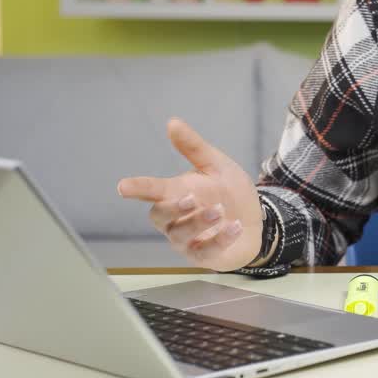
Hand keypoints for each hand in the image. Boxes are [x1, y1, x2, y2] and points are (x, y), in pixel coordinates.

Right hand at [117, 118, 263, 271]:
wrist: (254, 218)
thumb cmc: (228, 191)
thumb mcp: (216, 165)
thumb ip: (194, 147)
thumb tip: (172, 122)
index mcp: (174, 193)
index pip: (151, 191)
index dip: (138, 188)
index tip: (123, 186)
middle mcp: (175, 219)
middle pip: (159, 217)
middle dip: (173, 208)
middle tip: (192, 198)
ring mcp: (187, 240)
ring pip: (181, 235)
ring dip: (199, 222)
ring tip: (220, 210)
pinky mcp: (204, 256)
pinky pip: (205, 251)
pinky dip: (220, 239)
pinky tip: (235, 226)